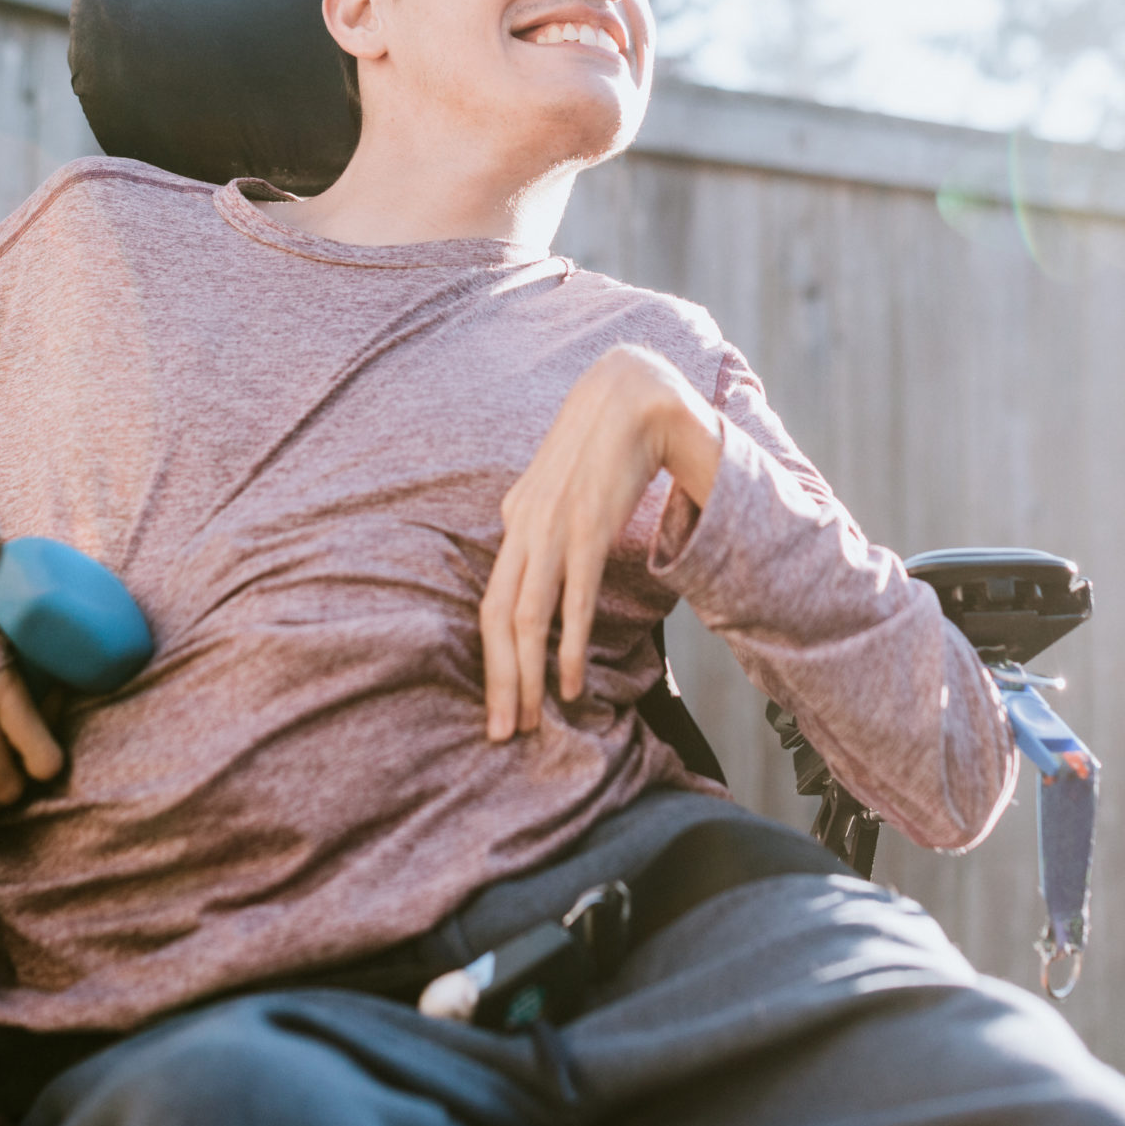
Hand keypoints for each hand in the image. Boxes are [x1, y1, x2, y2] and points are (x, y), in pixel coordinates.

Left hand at [480, 345, 721, 740]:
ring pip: (525, 617)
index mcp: (516, 519)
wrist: (634, 392)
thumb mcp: (564, 486)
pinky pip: (572, 598)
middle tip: (502, 733)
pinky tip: (570, 682)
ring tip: (531, 721)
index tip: (498, 704)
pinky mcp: (587, 526)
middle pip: (495, 619)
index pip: (490, 603)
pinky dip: (569, 645)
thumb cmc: (605, 441)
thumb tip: (549, 557)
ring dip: (527, 676)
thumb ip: (550, 521)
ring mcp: (552, 528)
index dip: (490, 660)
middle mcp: (524, 527)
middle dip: (499, 682)